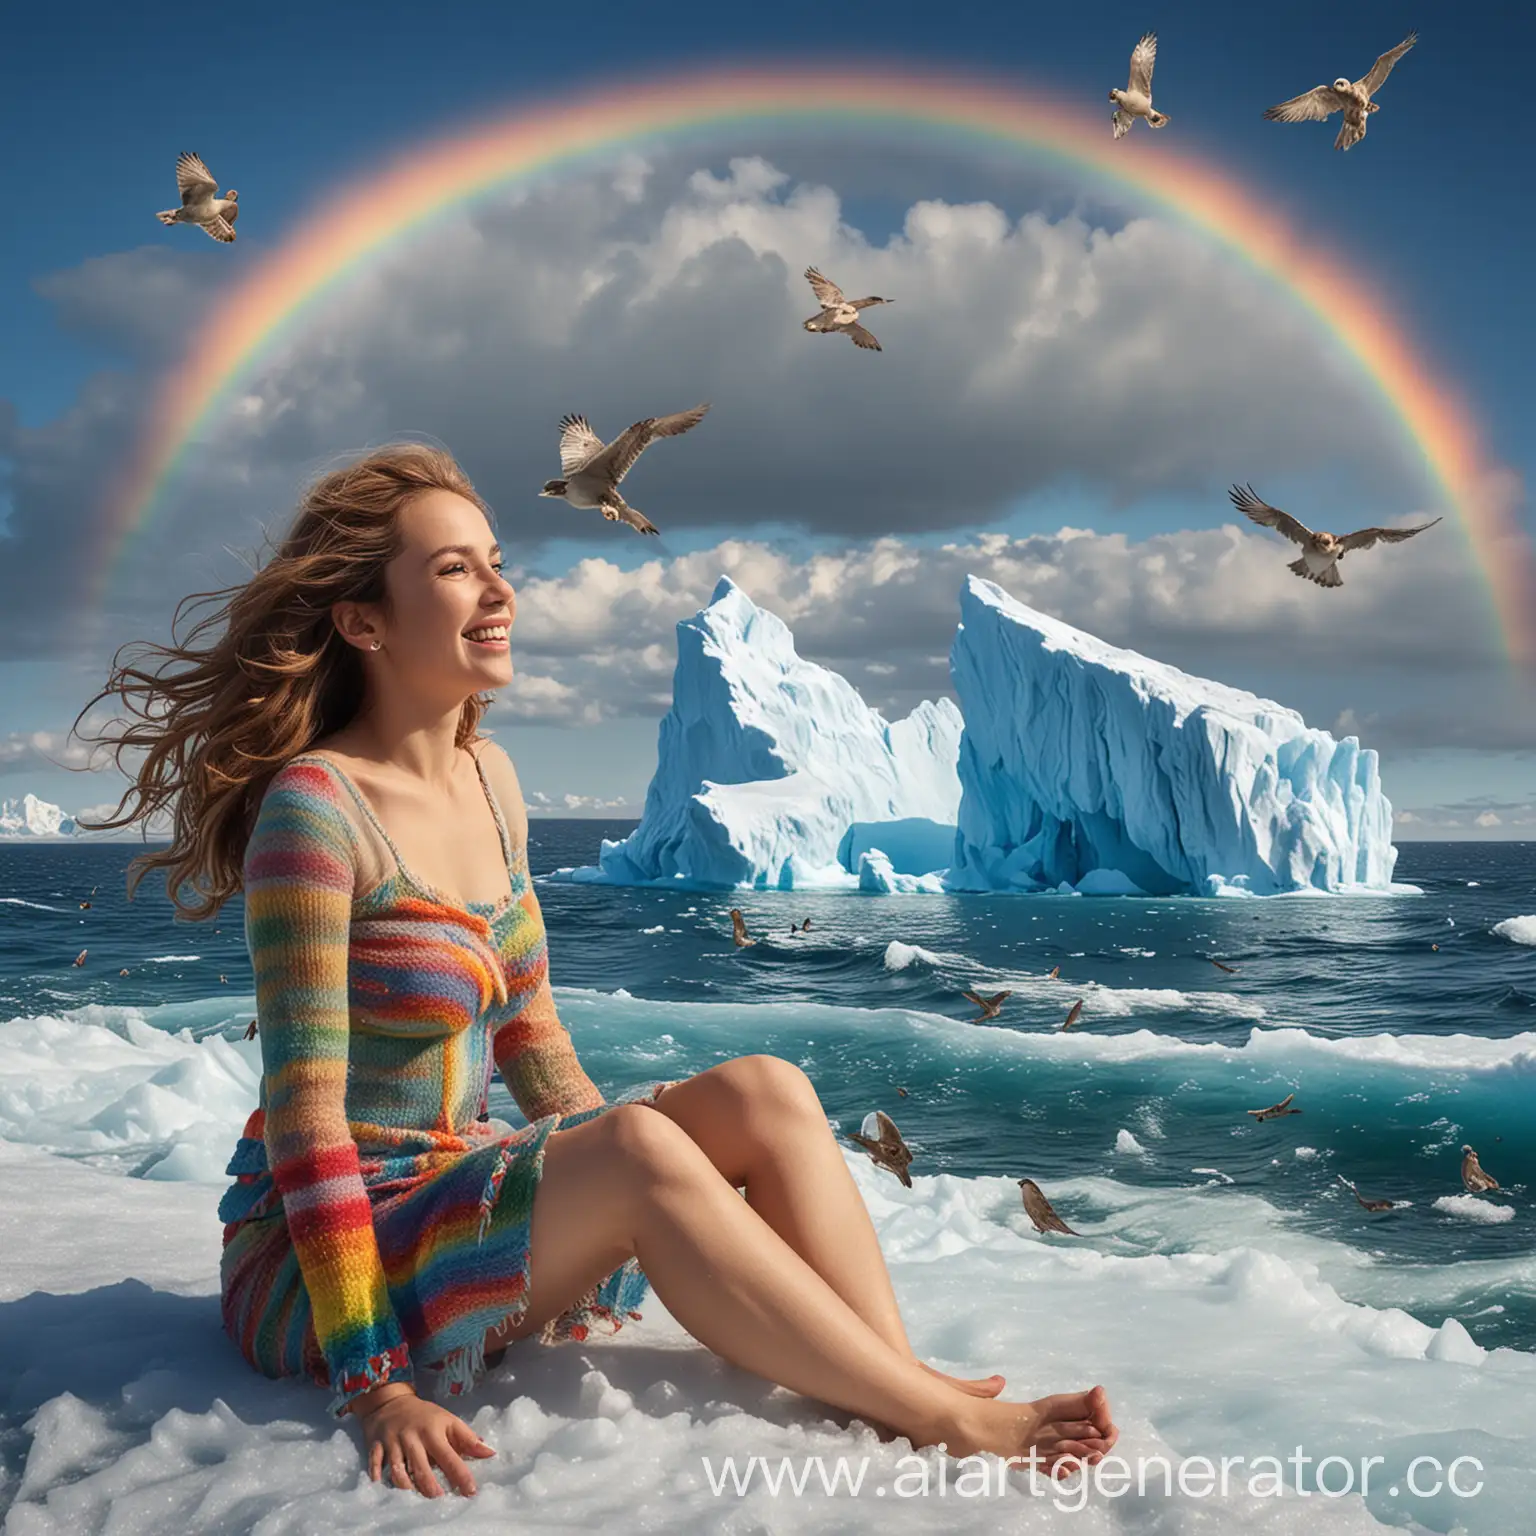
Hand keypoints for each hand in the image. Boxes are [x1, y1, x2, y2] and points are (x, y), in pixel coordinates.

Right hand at [355, 1386, 495, 1496]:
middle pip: (421, 1467)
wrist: (390, 1401)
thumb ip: (468, 1439)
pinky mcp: (375, 1446)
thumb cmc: (425, 1415)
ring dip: (406, 1487)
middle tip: (441, 1501)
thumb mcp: (448, 1421)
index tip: (471, 1491)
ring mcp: (392, 1442)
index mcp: (433, 1431)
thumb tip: (490, 1453)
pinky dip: (378, 1479)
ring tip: (416, 1500)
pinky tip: (384, 1491)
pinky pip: (374, 1465)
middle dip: (430, 1487)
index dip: (460, 1474)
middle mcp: (412, 1437)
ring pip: (397, 1471)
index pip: (449, 1455)